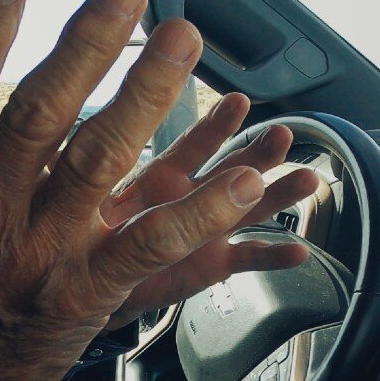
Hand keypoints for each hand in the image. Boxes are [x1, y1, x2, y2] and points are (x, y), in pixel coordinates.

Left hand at [101, 92, 319, 328]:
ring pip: (248, 207)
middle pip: (231, 168)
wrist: (84, 278)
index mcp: (162, 173)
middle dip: (257, 153)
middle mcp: (190, 195)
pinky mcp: (210, 264)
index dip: (214, 124)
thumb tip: (74, 119)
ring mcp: (205, 229)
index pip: (193, 143)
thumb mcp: (89, 189)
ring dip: (277, 195)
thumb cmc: (86, 227)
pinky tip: (298, 252)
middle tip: (282, 135)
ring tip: (305, 180)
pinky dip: (272, 257)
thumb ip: (93, 161)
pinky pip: (246, 259)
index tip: (238, 102)